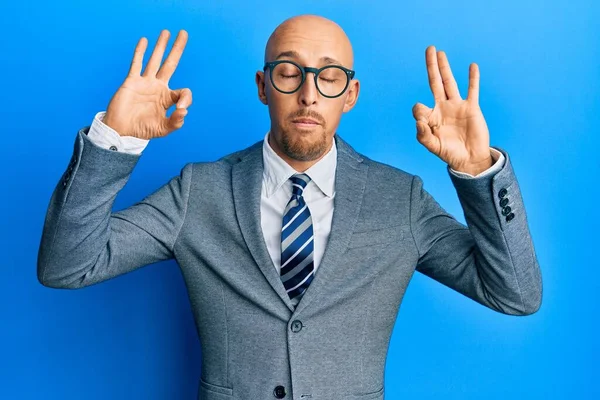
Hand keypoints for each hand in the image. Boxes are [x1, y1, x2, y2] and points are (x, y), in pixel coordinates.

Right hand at [103, 29, 192, 138]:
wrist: (121, 130)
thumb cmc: (142, 130)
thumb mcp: (163, 129)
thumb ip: (176, 122)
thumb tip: (184, 111)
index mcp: (167, 99)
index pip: (183, 92)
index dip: (186, 98)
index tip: (181, 108)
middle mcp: (158, 88)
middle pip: (170, 64)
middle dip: (177, 49)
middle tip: (184, 33)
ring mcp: (145, 83)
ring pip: (155, 60)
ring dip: (160, 46)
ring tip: (166, 32)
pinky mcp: (132, 81)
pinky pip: (137, 64)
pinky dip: (140, 52)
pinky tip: (145, 41)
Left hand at [412, 46, 491, 174]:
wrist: (470, 158)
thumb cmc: (449, 153)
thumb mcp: (433, 147)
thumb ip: (423, 135)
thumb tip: (418, 121)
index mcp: (430, 118)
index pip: (418, 108)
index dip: (418, 113)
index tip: (423, 123)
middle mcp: (442, 108)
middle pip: (434, 83)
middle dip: (431, 67)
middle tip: (429, 49)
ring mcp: (456, 106)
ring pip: (449, 82)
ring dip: (445, 67)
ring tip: (440, 52)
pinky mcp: (471, 107)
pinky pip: (472, 90)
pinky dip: (473, 79)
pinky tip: (472, 66)